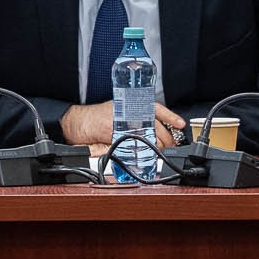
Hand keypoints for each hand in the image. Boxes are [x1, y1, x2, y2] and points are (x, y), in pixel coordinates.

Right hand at [58, 102, 186, 147]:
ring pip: (145, 134)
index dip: (170, 116)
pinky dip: (136, 148)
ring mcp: (120, 121)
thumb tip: (153, 139)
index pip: (156, 109)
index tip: (181, 123)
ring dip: (153, 145)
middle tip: (168, 147)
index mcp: (132, 106)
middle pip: (154, 125)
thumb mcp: (119, 114)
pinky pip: (129, 141)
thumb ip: (134, 123)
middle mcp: (128, 111)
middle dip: (164, 139)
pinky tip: (140, 152)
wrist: (77, 122)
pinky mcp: (111, 131)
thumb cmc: (97, 118)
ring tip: (157, 152)